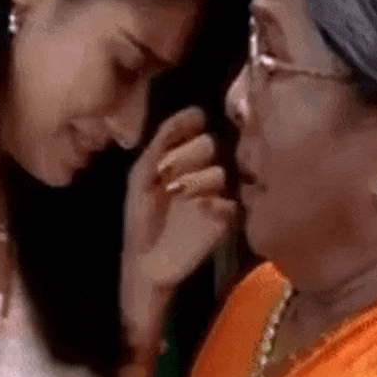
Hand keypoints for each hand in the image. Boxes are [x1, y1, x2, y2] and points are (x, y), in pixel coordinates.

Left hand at [120, 106, 236, 345]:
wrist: (147, 265)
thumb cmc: (140, 219)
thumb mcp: (142, 175)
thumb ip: (162, 142)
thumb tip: (197, 111)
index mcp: (178, 156)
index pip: (195, 126)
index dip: (189, 126)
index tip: (183, 132)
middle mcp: (200, 168)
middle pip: (210, 144)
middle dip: (190, 156)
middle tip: (170, 177)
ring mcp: (217, 192)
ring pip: (222, 171)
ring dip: (200, 181)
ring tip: (181, 198)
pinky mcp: (229, 217)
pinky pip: (236, 200)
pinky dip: (220, 203)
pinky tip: (203, 211)